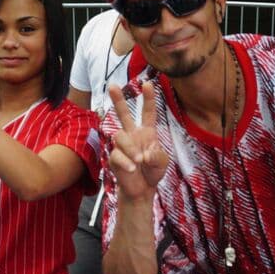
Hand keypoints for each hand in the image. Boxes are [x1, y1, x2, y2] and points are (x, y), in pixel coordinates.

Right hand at [107, 82, 167, 197]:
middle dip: (118, 100)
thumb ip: (157, 156)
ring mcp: (121, 146)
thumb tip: (144, 155)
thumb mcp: (162, 163)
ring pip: (120, 136)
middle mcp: (132, 135)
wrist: (141, 189)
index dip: (148, 99)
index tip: (148, 84)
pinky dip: (126, 162)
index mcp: (146, 132)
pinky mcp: (113, 157)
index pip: (147, 113)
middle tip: (112, 86)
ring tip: (138, 161)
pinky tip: (132, 169)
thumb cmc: (152, 172)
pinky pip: (116, 154)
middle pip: (123, 114)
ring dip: (130, 149)